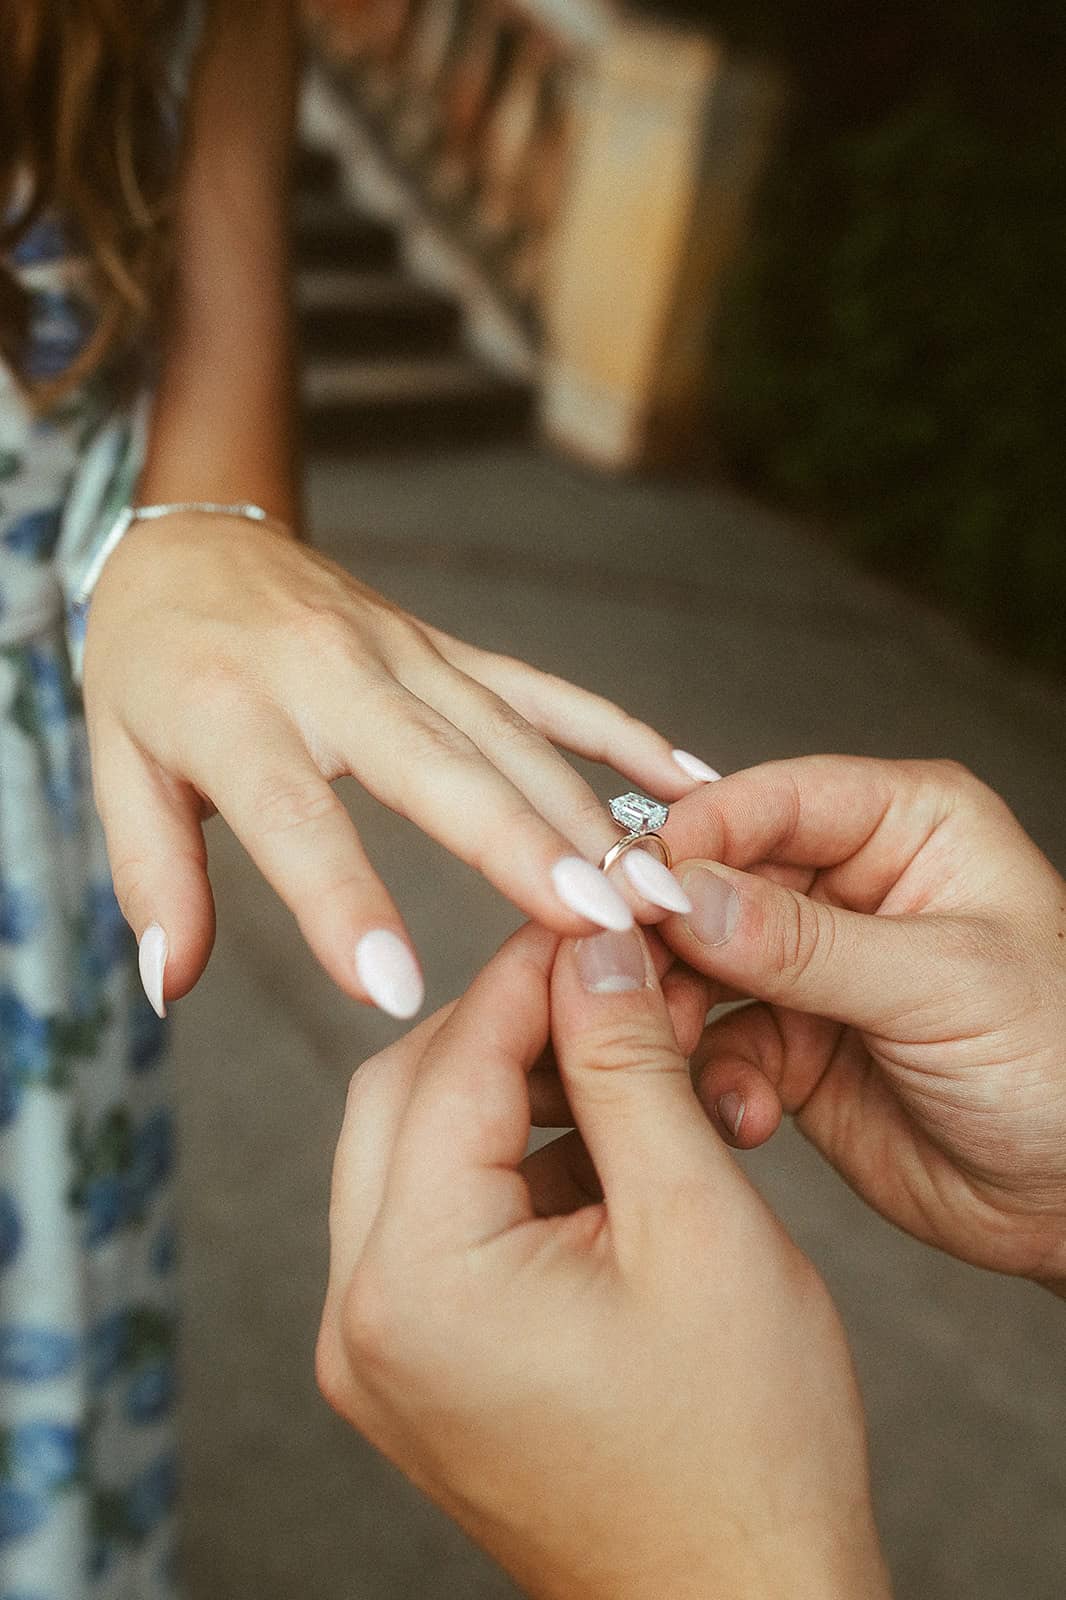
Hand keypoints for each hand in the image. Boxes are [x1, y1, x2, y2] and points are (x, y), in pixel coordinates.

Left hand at [82, 513, 709, 1016]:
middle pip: (439, 765)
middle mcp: (333, 672)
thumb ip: (151, 876)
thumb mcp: (118, 762)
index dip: (342, 902)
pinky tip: (689, 779)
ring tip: (655, 889)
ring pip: (511, 734)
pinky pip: (543, 689)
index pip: (294, 816)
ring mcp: (406, 651)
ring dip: (588, 811)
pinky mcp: (447, 646)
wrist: (191, 538)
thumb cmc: (149, 664)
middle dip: (523, 846)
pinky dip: (618, 731)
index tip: (391, 988)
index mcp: (233, 709)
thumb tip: (169, 986)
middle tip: (595, 923)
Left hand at [316, 922, 889, 1599]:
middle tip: (610, 984)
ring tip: (622, 1062)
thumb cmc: (742, 1447)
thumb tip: (594, 949)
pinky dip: (507, 1165)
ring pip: (415, 1150)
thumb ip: (629, 1068)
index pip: (453, 1059)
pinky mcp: (413, 1367)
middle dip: (508, 1025)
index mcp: (416, 1281)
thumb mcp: (696, 1224)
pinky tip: (598, 1146)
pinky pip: (434, 1220)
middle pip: (404, 1094)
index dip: (532, 970)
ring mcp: (378, 1352)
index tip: (594, 912)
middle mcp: (362, 1318)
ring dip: (510, 1092)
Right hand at [658, 757, 1065, 1292]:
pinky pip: (719, 1043)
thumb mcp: (943, 985)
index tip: (633, 885)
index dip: (697, 838)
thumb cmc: (1062, 1066)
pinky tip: (745, 1115)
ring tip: (668, 1051)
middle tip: (623, 977)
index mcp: (906, 826)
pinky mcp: (793, 1043)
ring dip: (679, 1011)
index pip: (772, 801)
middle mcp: (851, 884)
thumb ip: (807, 942)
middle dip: (671, 934)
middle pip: (718, 879)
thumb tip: (685, 895)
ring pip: (702, 963)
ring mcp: (815, 966)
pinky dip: (714, 1079)